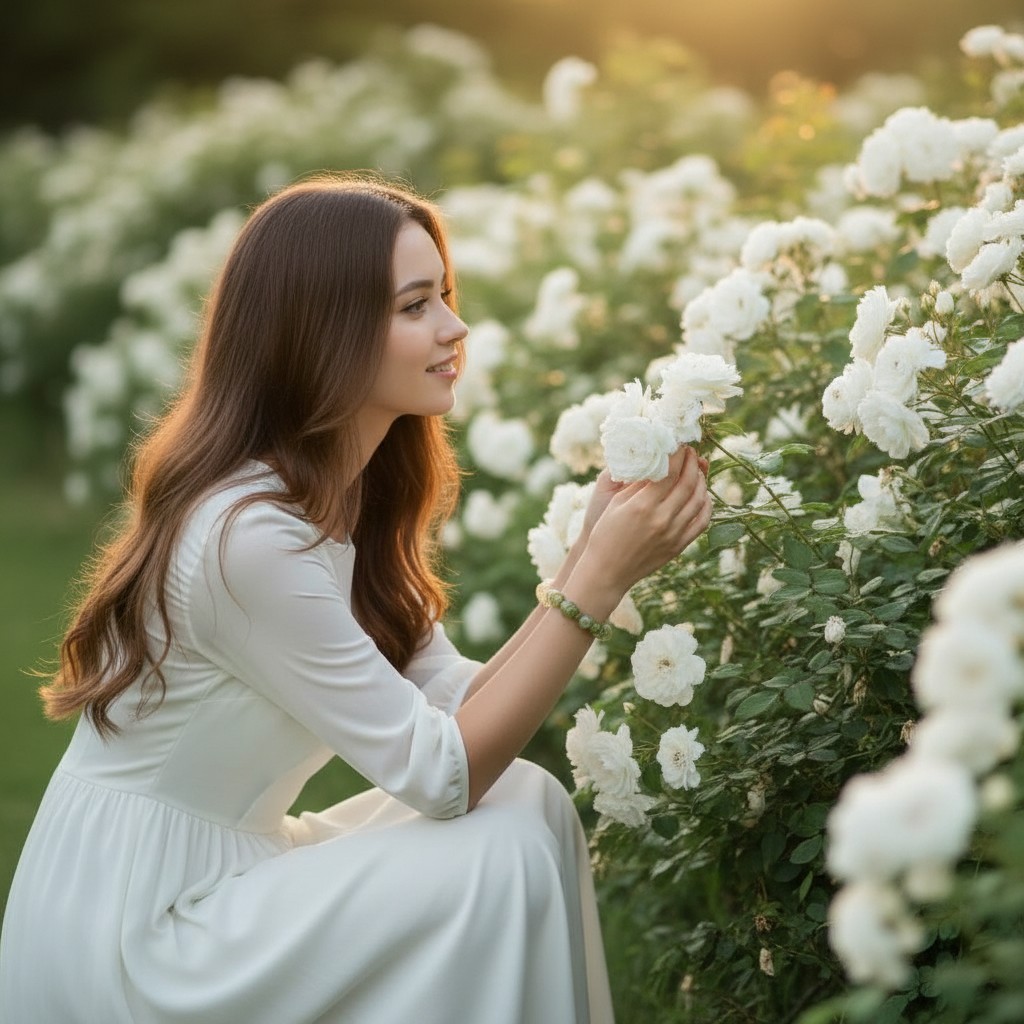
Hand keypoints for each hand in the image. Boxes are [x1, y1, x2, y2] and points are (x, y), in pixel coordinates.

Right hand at [582, 446, 712, 594]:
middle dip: (692, 463)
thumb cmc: (605, 534)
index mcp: (644, 505)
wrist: (607, 571)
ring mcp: (674, 534)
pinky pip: (702, 521)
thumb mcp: (617, 503)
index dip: (679, 454)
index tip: (680, 444)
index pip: (670, 471)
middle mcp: (662, 519)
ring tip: (696, 471)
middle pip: (688, 483)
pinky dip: (706, 504)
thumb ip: (639, 483)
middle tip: (691, 452)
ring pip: (699, 500)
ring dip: (701, 481)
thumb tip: (658, 462)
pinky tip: (701, 495)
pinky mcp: (679, 546)